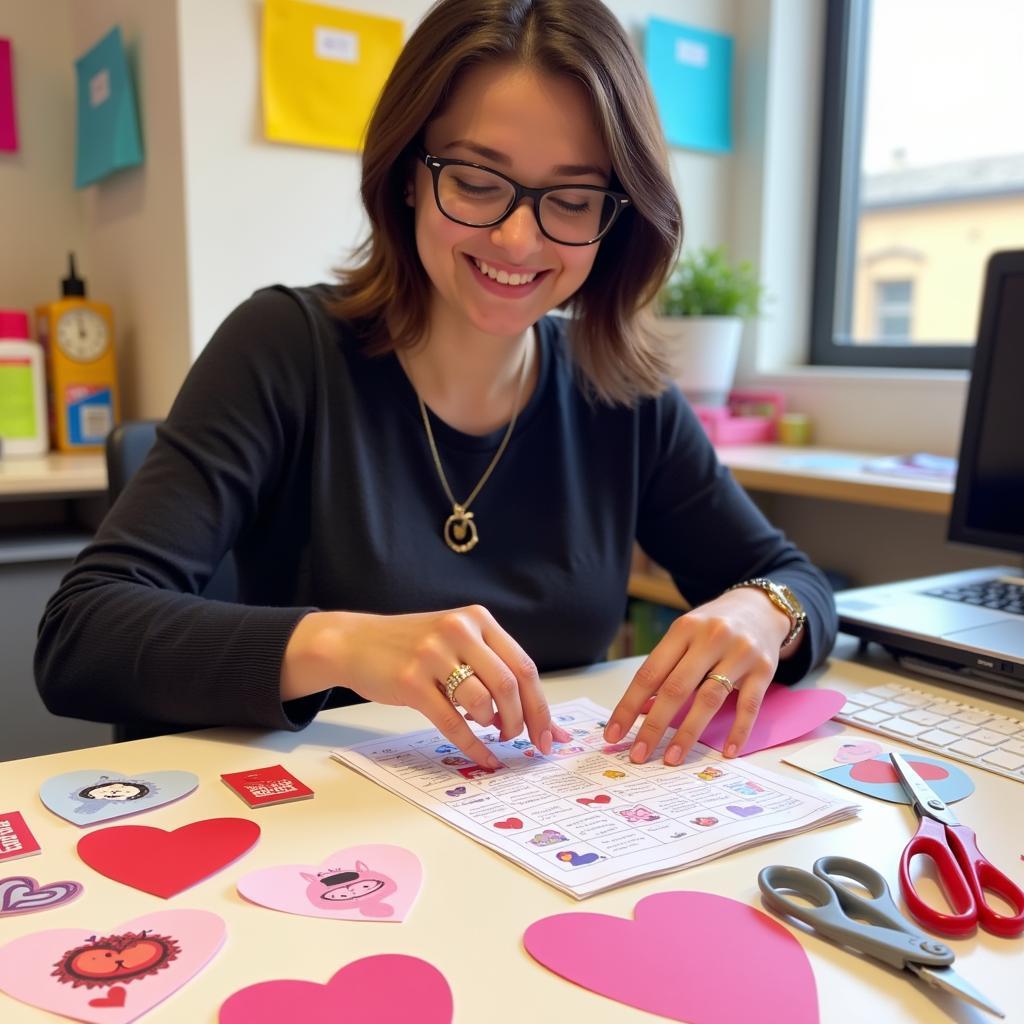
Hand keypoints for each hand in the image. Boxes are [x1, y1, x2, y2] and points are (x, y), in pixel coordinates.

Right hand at [282, 605, 570, 766]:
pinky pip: (452, 722)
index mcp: (477, 619)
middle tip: (521, 741)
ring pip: (483, 702)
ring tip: (491, 732)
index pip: (523, 666)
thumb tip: (538, 718)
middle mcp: (458, 631)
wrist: (355, 642)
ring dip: (494, 728)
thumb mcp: (456, 640)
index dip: (541, 706)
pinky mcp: (411, 681)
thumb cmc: (412, 647)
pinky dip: (472, 746)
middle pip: (509, 684)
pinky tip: (482, 758)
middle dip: (522, 721)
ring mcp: (433, 654)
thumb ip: (493, 668)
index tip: (551, 736)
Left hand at [602, 588, 795, 763]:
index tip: (614, 734)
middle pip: (676, 688)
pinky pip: (750, 705)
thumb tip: (641, 710)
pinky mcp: (764, 669)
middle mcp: (710, 639)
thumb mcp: (685, 635)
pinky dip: (738, 730)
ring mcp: (739, 653)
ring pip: (709, 699)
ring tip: (672, 757)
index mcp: (683, 629)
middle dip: (653, 725)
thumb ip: (666, 668)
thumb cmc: (713, 627)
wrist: (761, 607)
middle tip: (638, 755)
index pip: (649, 673)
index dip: (629, 706)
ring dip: (688, 733)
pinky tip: (726, 752)